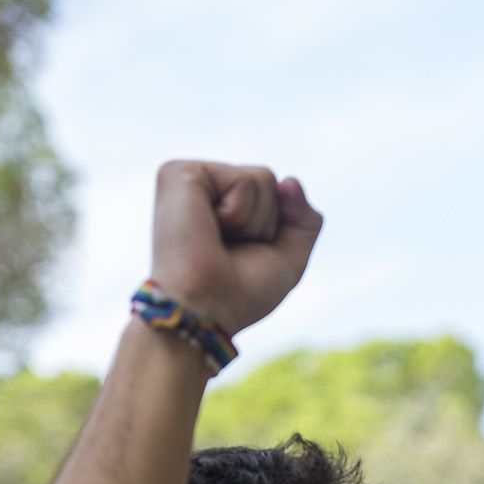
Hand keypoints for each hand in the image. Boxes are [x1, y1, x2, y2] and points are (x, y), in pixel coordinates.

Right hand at [148, 161, 323, 335]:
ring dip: (254, 222)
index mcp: (219, 202)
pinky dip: (240, 213)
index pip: (277, 193)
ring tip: (218, 241)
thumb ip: (304, 218)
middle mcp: (201, 185)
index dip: (275, 230)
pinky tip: (209, 228)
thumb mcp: (288, 256)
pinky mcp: (179, 172)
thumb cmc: (240, 293)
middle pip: (273, 182)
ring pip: (264, 178)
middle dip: (267, 224)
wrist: (206, 311)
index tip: (242, 255)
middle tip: (230, 250)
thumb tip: (291, 180)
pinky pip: (245, 180)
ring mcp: (187, 176)